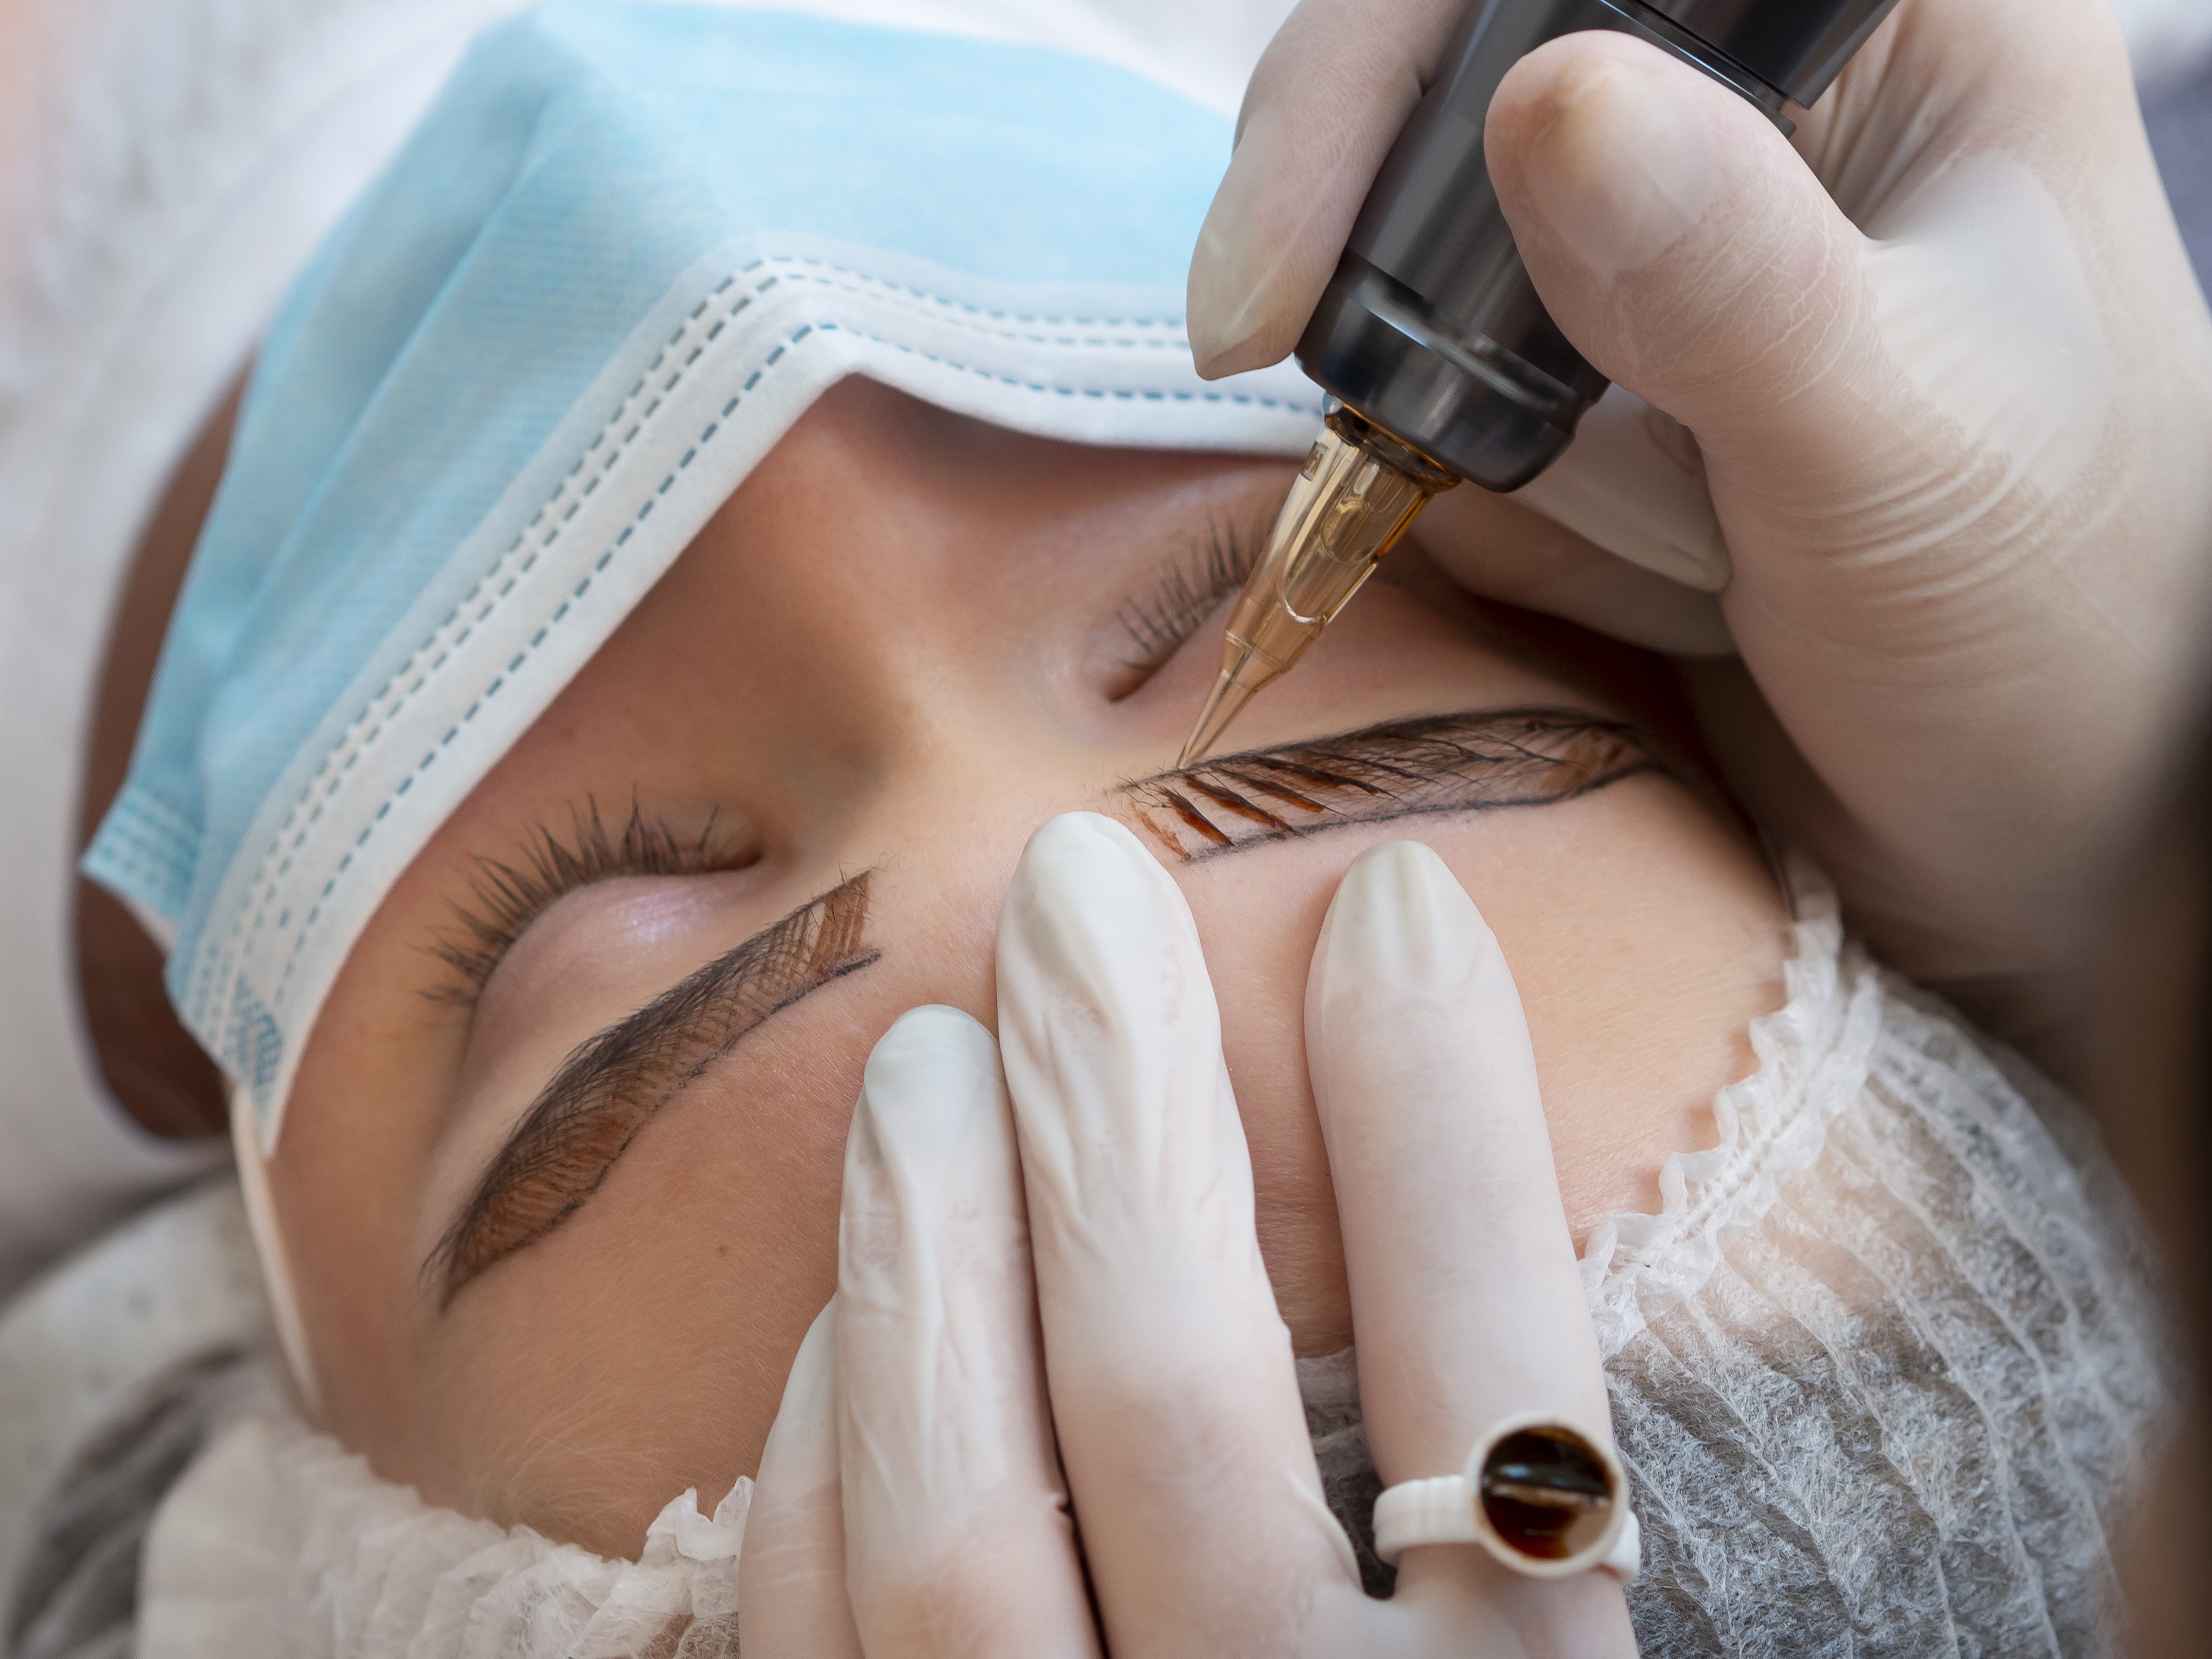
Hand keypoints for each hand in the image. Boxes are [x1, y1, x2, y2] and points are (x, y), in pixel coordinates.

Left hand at [738, 814, 1637, 1654]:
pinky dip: (825, 1466)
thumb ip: (1531, 1518)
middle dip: (1114, 1101)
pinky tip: (842, 1328)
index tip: (1396, 898)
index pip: (1504, 1395)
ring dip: (928, 1249)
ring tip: (926, 1063)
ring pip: (960, 1522)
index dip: (1447, 1117)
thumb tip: (1470, 1168)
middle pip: (1171, 1400)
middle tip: (1077, 888)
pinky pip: (825, 1652)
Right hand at [1187, 0, 2211, 990]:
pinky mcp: (1620, 378)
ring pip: (1426, 294)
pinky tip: (1665, 585)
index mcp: (1886, 22)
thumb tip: (1543, 104)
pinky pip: (1449, 417)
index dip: (1374, 90)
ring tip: (1693, 561)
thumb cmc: (2061, 630)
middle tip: (1515, 467)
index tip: (1271, 298)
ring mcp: (1681, 254)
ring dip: (1503, 460)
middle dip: (1435, 319)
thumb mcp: (1896, 455)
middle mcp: (1765, 109)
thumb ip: (1726, 283)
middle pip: (1443, 122)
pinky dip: (1504, 522)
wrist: (2051, 823)